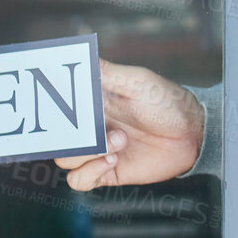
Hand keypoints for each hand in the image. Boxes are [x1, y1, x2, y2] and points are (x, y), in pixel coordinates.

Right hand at [53, 59, 204, 190]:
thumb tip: (80, 57)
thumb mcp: (137, 82)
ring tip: (119, 140)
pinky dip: (90, 172)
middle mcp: (90, 127)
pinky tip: (113, 159)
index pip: (55, 107)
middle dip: (64, 135)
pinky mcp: (106, 171)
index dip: (45, 108)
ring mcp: (97, 150)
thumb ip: (107, 72)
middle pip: (55, 137)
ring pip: (64, 159)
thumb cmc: (167, 102)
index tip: (45, 105)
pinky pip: (79, 180)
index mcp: (91, 103)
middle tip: (88, 129)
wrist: (193, 134)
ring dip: (87, 152)